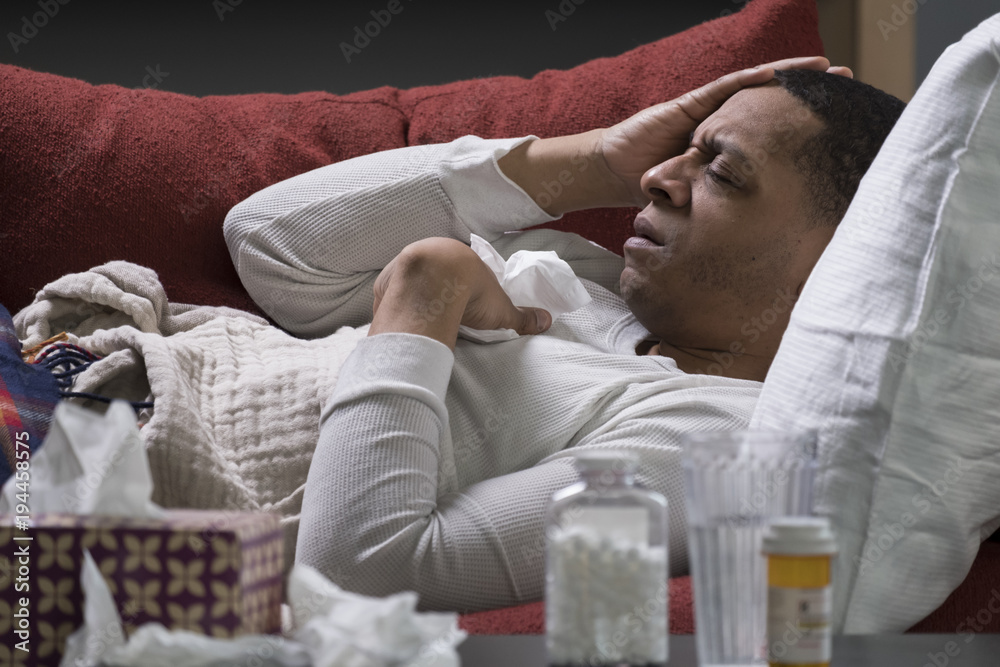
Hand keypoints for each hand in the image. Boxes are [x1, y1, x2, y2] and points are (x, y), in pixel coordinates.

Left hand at [371, 238, 551, 348]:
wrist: (431, 287)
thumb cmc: (470, 294)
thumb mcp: (501, 310)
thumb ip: (522, 317)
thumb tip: (547, 321)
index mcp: (460, 257)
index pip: (463, 270)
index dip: (464, 286)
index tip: (464, 302)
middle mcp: (431, 254)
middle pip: (435, 274)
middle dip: (438, 291)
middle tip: (443, 312)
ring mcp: (407, 266)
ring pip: (411, 282)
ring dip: (415, 297)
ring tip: (421, 318)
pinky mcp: (387, 282)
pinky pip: (392, 294)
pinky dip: (397, 307)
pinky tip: (402, 320)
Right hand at [597, 56, 852, 206]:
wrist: (614, 170)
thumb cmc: (653, 187)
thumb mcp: (700, 201)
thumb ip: (721, 208)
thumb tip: (752, 237)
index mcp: (728, 146)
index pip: (771, 131)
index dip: (802, 123)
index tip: (841, 121)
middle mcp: (721, 123)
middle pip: (772, 102)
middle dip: (810, 91)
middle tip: (850, 81)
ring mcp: (706, 112)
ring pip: (754, 88)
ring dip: (789, 76)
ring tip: (826, 68)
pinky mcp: (687, 106)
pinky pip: (722, 90)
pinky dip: (749, 81)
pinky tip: (776, 74)